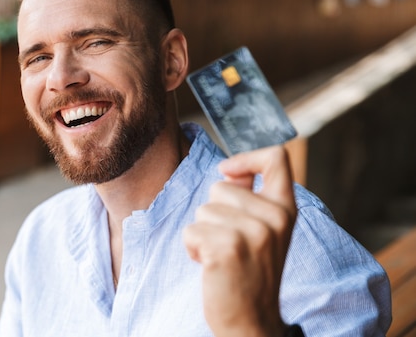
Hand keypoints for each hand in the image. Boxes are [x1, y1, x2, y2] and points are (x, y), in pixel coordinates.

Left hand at [183, 146, 296, 336]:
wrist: (252, 322)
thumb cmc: (251, 272)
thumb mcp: (265, 231)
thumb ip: (251, 199)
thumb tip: (229, 169)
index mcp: (285, 209)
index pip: (277, 157)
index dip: (247, 157)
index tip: (228, 170)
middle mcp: (274, 218)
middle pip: (221, 186)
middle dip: (215, 213)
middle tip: (230, 243)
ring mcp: (253, 233)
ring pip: (203, 210)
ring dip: (203, 233)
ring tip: (222, 256)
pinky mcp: (227, 248)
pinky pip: (191, 231)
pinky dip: (193, 248)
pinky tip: (210, 266)